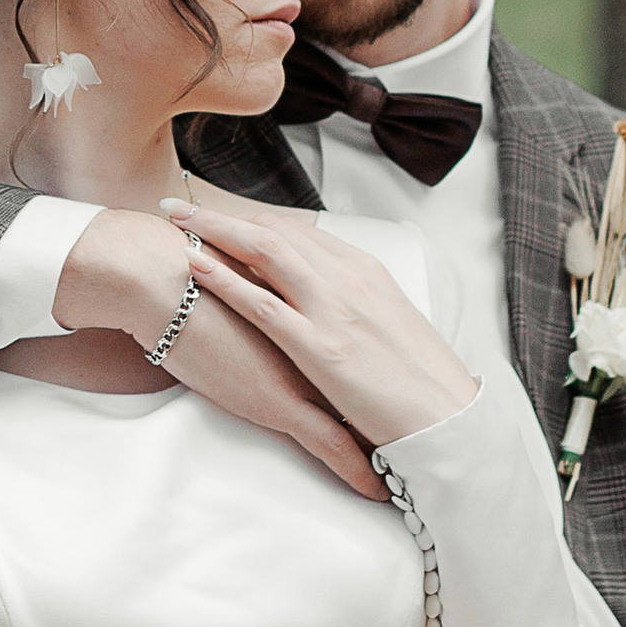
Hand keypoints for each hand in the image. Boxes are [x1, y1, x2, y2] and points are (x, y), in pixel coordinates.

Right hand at [54, 209, 385, 502]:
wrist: (162, 277)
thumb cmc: (191, 275)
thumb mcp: (242, 280)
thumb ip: (265, 295)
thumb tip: (268, 305)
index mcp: (314, 310)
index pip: (365, 344)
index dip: (391, 371)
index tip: (415, 393)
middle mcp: (319, 339)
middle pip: (374, 379)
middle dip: (404, 407)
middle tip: (431, 432)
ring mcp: (303, 374)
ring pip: (360, 415)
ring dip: (389, 441)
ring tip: (417, 467)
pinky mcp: (280, 401)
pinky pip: (328, 444)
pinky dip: (356, 469)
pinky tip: (378, 491)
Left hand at [160, 190, 478, 450]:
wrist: (449, 420)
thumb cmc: (423, 383)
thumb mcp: (391, 327)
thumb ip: (357, 308)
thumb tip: (330, 306)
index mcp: (368, 271)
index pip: (300, 232)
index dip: (254, 221)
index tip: (222, 216)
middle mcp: (348, 278)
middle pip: (275, 232)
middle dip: (223, 216)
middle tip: (182, 207)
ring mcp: (333, 310)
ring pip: (265, 252)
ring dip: (214, 231)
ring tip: (175, 220)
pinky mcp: (320, 348)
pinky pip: (262, 303)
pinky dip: (225, 278)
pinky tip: (195, 266)